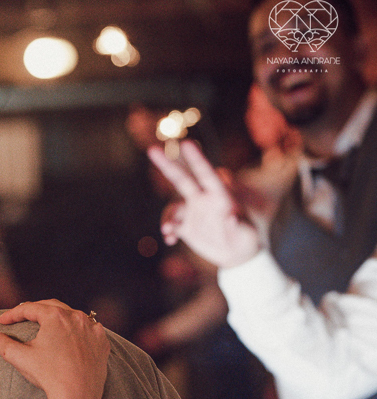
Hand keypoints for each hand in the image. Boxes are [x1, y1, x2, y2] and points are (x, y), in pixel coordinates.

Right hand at [0, 300, 108, 398]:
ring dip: (57, 318)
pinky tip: (71, 337)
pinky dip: (77, 330)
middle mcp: (76, 317)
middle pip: (51, 307)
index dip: (12, 314)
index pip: (29, 308)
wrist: (77, 397)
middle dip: (34, 311)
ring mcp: (92, 329)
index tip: (2, 321)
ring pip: (72, 316)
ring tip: (46, 325)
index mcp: (55, 316)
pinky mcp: (102, 342)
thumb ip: (2, 344)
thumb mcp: (19, 358)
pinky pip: (88, 330)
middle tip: (20, 317)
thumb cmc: (49, 375)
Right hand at [147, 141, 261, 267]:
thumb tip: (231, 217)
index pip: (206, 174)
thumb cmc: (246, 240)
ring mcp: (193, 212)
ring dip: (167, 217)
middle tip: (152, 149)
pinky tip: (170, 239)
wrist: (236, 255)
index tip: (186, 143)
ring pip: (173, 207)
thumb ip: (238, 225)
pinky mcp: (185, 226)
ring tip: (168, 231)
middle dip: (167, 164)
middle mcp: (203, 199)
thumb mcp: (247, 234)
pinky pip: (171, 224)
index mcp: (219, 195)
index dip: (196, 159)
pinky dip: (168, 230)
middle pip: (182, 179)